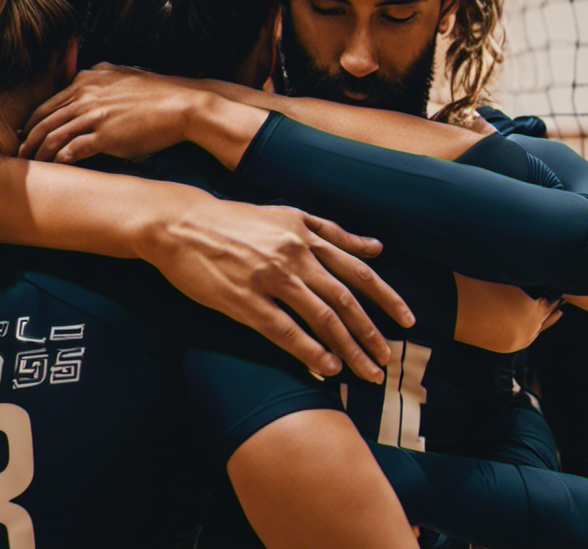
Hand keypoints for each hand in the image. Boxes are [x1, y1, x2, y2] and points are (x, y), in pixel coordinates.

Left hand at [20, 64, 208, 162]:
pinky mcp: (105, 136)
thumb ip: (99, 76)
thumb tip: (85, 74)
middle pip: (44, 121)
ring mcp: (94, 116)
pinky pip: (72, 150)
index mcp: (86, 81)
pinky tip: (55, 168)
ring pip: (53, 136)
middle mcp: (85, 96)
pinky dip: (59, 160)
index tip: (24, 134)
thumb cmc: (156, 93)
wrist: (181, 105)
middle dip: (28, 140)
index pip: (48, 103)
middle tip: (20, 154)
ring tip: (32, 166)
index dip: (32, 122)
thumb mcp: (122, 74)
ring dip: (39, 153)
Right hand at [140, 200, 412, 381]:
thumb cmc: (232, 221)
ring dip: (348, 349)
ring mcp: (269, 278)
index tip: (408, 322)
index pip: (358, 270)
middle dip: (371, 334)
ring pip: (321, 318)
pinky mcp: (244, 300)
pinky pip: (284, 332)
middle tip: (387, 360)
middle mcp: (294, 255)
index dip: (387, 298)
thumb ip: (331, 232)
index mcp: (305, 234)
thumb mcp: (286, 215)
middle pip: (345, 300)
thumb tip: (377, 246)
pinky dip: (309, 352)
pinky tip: (325, 369)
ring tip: (365, 372)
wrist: (180, 223)